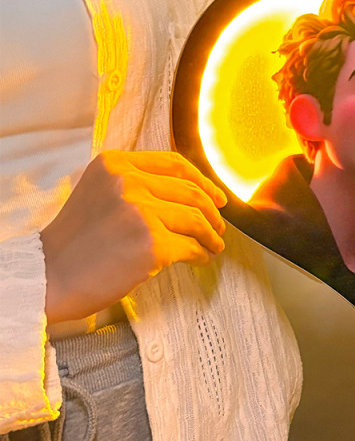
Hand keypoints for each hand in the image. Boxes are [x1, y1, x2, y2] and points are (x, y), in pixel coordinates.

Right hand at [40, 151, 226, 323]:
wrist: (49, 275)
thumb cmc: (77, 241)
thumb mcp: (100, 193)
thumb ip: (136, 184)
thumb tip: (192, 193)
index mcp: (116, 164)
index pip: (174, 164)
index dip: (203, 180)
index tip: (218, 197)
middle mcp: (129, 182)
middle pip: (190, 192)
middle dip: (212, 212)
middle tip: (220, 227)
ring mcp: (141, 212)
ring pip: (195, 220)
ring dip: (211, 235)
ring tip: (214, 246)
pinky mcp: (151, 244)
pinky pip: (190, 247)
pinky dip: (202, 254)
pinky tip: (202, 259)